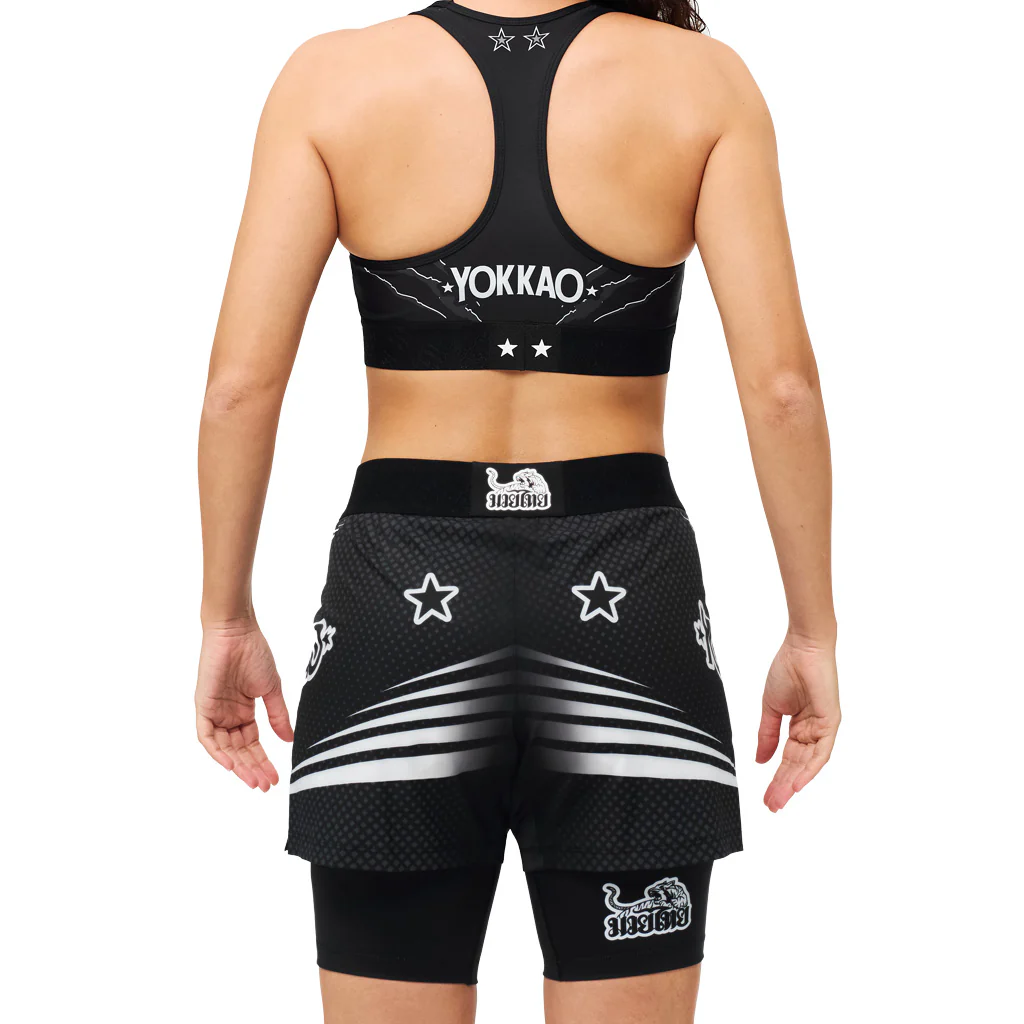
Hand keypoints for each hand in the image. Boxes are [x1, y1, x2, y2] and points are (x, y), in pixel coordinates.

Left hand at [195, 621, 293, 790]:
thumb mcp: (271, 689)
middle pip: (239, 750)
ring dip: (237, 765)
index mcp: (243, 711)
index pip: (252, 744)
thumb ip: (278, 715)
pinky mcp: (203, 706)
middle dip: (252, 768)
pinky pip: (207, 736)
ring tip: (253, 780)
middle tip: (265, 785)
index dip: (263, 761)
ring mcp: (215, 712)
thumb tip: (289, 739)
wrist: (237, 632)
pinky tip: (231, 765)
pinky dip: (217, 752)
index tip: (275, 778)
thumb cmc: (254, 653)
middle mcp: (228, 715)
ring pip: (224, 748)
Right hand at [756, 635, 839, 811]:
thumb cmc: (787, 669)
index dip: (776, 778)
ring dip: (794, 782)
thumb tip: (760, 759)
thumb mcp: (770, 708)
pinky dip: (810, 768)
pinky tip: (798, 783)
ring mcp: (822, 728)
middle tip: (771, 806)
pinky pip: (821, 751)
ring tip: (779, 800)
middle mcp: (812, 732)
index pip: (786, 759)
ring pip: (808, 763)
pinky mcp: (830, 722)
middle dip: (783, 786)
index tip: (766, 797)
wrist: (801, 648)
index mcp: (799, 728)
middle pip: (797, 765)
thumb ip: (767, 735)